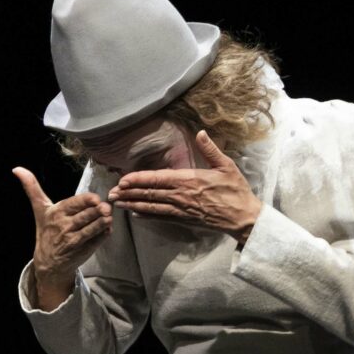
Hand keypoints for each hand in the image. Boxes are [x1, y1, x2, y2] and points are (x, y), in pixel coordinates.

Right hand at [12, 165, 112, 286]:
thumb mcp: (39, 209)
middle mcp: (64, 227)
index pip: (73, 204)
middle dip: (96, 212)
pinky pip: (94, 242)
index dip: (85, 201)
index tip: (95, 199)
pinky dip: (102, 236)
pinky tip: (108, 229)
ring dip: (101, 223)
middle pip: (83, 217)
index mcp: (56, 213)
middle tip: (106, 207)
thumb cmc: (46, 230)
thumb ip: (32, 188)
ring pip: (90, 230)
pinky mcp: (82, 251)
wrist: (48, 261)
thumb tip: (16, 168)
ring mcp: (73, 241)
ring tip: (109, 217)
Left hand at [109, 129, 261, 238]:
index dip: (138, 180)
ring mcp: (181, 210)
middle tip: (111, 194)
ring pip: (151, 207)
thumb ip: (210, 149)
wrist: (242, 218)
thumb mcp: (226, 166)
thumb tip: (201, 133)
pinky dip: (147, 216)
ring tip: (117, 204)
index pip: (157, 179)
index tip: (123, 179)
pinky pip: (161, 217)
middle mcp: (181, 196)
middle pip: (149, 194)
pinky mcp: (184, 220)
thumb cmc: (236, 191)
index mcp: (189, 180)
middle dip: (128, 194)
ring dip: (133, 205)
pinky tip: (136, 214)